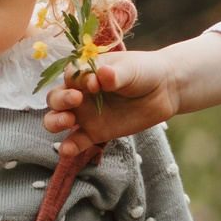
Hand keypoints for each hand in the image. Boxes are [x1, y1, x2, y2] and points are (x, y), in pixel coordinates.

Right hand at [44, 32, 220, 158]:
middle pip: (56, 98)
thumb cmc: (144, 72)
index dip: (77, 80)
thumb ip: (116, 75)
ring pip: (58, 119)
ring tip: (68, 121)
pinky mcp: (95, 133)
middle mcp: (81, 93)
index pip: (70, 75)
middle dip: (60, 100)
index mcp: (86, 72)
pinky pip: (77, 141)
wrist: (164, 90)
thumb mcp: (131, 69)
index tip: (95, 83)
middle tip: (76, 100)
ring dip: (55, 121)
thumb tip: (103, 76)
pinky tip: (67, 151)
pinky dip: (69, 147)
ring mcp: (86, 114)